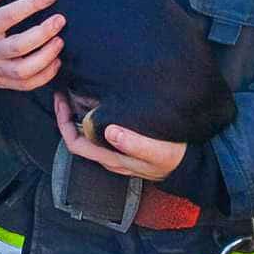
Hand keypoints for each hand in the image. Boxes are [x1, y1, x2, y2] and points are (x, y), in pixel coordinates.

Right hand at [0, 0, 62, 89]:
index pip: (9, 15)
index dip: (32, 4)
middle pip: (19, 46)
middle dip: (43, 33)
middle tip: (60, 19)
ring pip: (24, 71)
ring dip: (47, 57)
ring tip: (60, 41)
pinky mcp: (2, 83)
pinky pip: (27, 85)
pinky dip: (45, 76)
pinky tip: (55, 61)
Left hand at [54, 92, 186, 181]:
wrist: (192, 164)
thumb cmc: (174, 157)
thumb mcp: (158, 152)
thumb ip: (135, 144)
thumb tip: (110, 131)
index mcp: (111, 157)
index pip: (75, 142)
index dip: (63, 122)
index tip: (61, 99)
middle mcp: (108, 156)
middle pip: (77, 136)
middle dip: (67, 113)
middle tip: (65, 89)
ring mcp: (115, 151)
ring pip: (88, 132)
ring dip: (79, 112)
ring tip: (77, 89)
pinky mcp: (124, 144)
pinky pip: (100, 129)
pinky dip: (94, 114)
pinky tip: (100, 99)